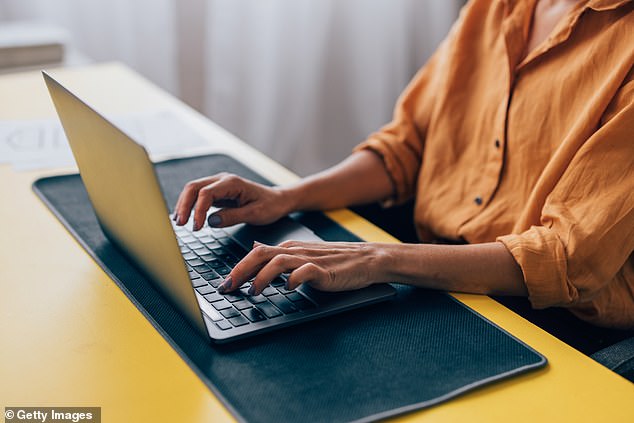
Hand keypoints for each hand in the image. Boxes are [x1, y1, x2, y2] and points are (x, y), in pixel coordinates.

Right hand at [173, 173, 294, 230]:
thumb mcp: (255, 214)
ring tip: (179, 223)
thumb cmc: (270, 206)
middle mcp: (223, 180)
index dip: (197, 210)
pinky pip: (199, 196)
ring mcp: (219, 185)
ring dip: (184, 205)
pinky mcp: (217, 192)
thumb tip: (210, 221)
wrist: (278, 200)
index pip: (206, 193)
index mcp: (232, 183)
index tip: (196, 227)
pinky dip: (190, 205)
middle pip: (194, 187)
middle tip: (180, 225)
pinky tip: (186, 217)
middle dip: (184, 205)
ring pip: (193, 190)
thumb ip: (232, 217)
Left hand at [218, 240, 387, 294]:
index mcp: (289, 249)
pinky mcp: (324, 270)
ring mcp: (310, 260)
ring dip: (262, 277)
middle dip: (241, 270)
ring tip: (253, 291)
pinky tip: (288, 289)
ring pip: (279, 261)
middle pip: (261, 254)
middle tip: (227, 287)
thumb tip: (254, 248)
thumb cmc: (333, 261)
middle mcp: (296, 251)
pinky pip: (306, 271)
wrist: (365, 259)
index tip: (223, 285)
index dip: (237, 269)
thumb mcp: (300, 255)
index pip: (256, 254)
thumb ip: (277, 254)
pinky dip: (294, 279)